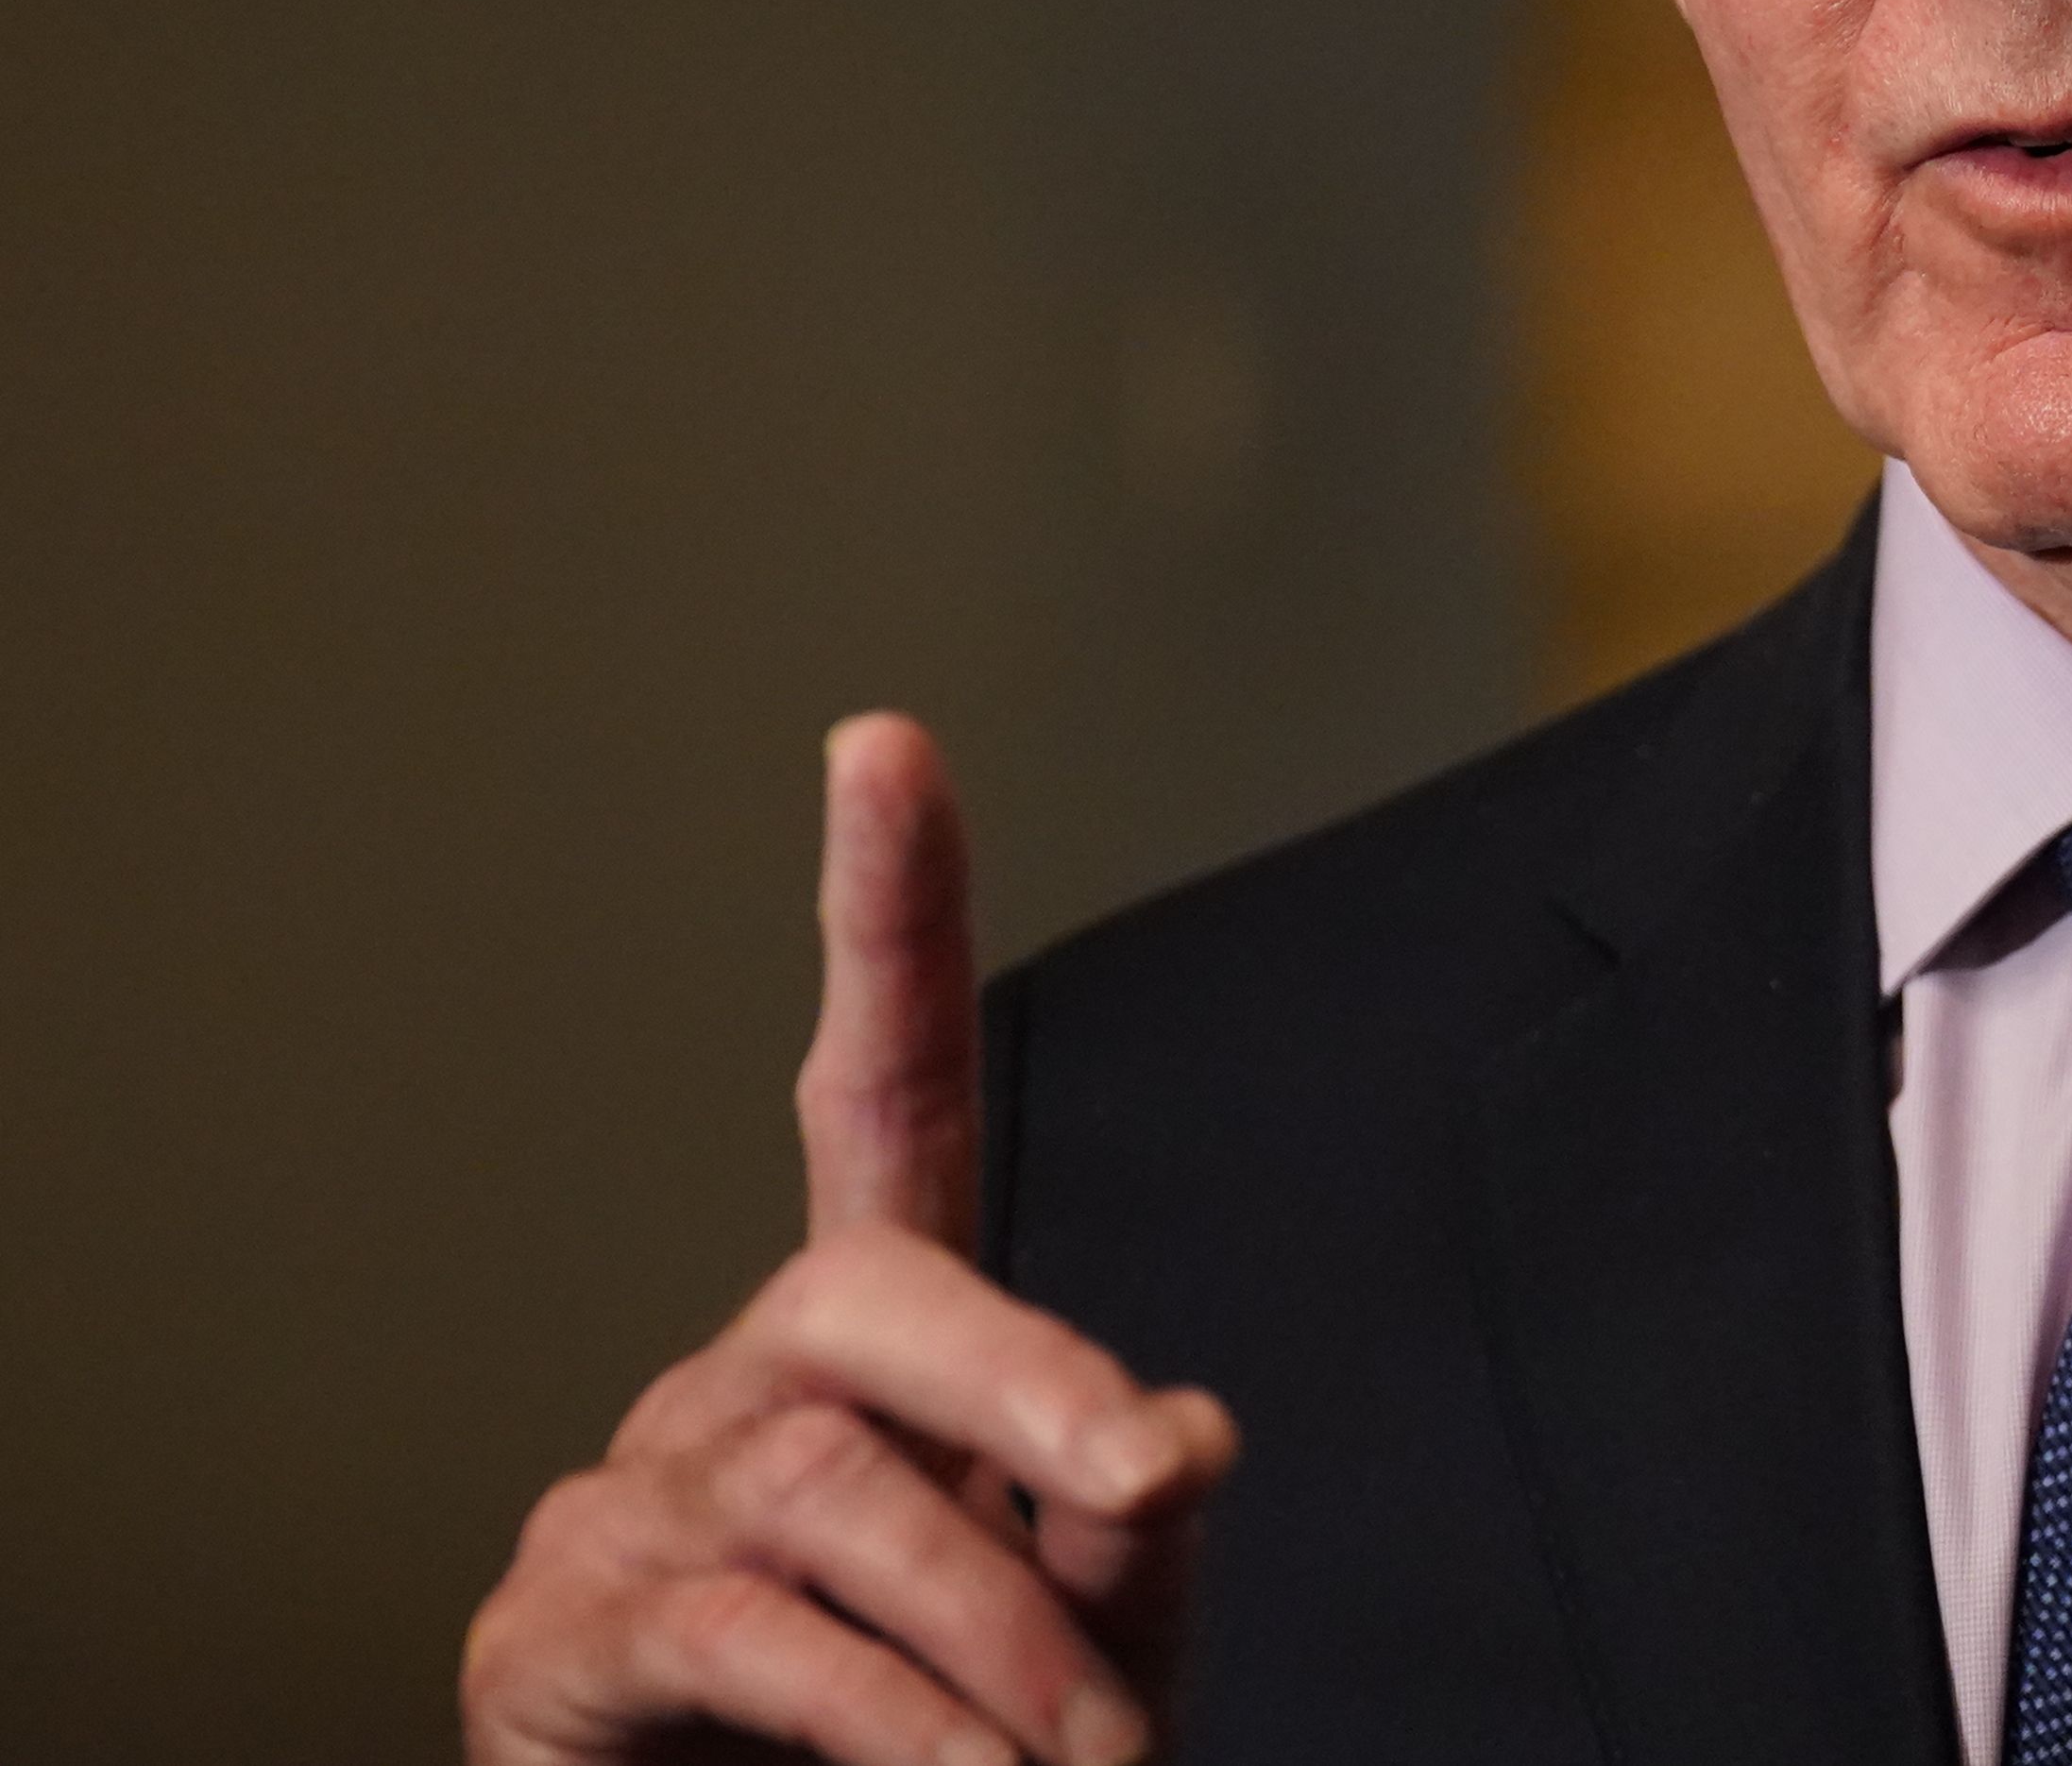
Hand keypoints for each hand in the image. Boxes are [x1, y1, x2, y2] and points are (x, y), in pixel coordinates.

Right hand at [464, 717, 1234, 1765]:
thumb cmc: (950, 1747)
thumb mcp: (1090, 1636)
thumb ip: (1128, 1534)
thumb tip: (1178, 1440)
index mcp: (882, 1345)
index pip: (881, 1091)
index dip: (887, 923)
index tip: (884, 745)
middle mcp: (748, 1383)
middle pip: (873, 1294)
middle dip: (1031, 1381)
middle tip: (1150, 1475)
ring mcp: (633, 1497)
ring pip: (838, 1497)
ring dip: (998, 1637)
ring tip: (1089, 1758)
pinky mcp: (556, 1635)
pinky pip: (752, 1641)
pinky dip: (897, 1725)